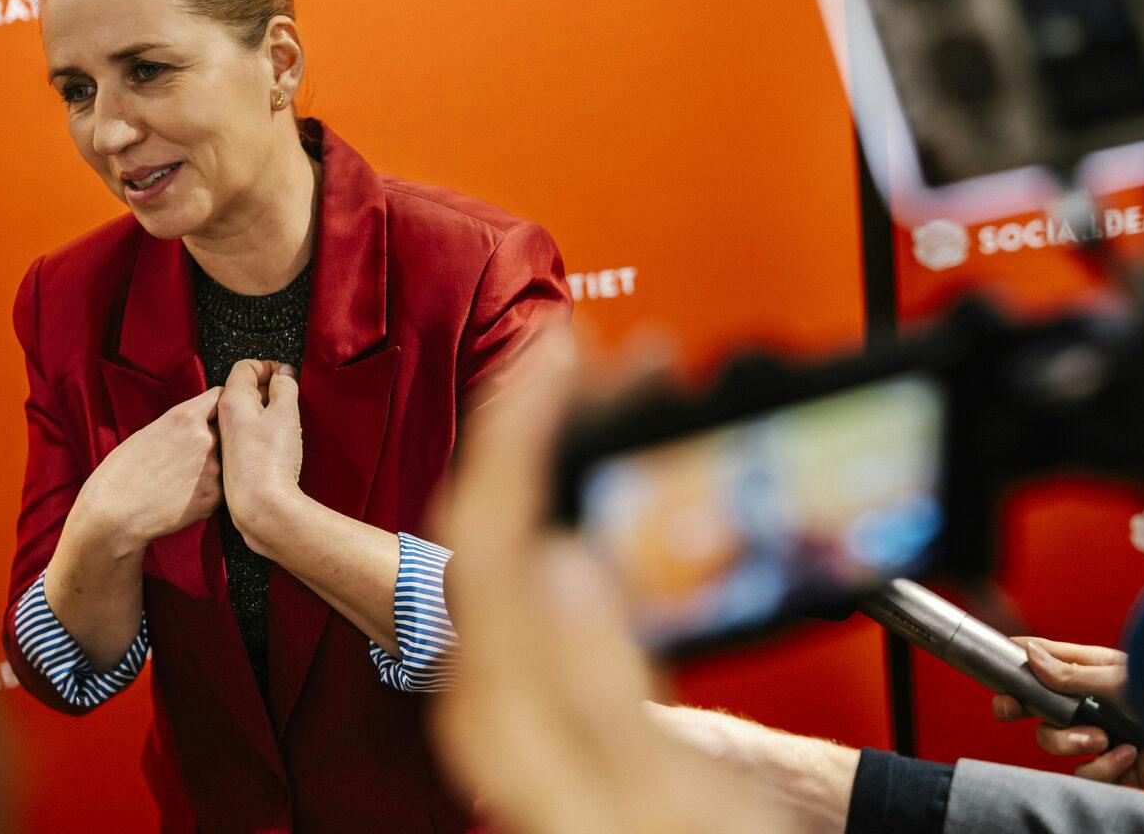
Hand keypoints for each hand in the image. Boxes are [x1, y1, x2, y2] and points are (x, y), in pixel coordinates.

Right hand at [77, 387, 222, 549]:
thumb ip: (183, 423)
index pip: (221, 397)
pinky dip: (208, 488)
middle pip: (227, 430)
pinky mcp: (215, 497)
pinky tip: (183, 494)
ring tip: (182, 478)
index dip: (219, 405)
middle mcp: (206, 439)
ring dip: (212, 465)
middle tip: (191, 454)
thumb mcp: (150, 431)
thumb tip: (203, 422)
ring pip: (226, 460)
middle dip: (217, 437)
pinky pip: (221, 485)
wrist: (114, 514)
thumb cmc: (122, 472)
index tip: (217, 412)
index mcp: (186, 417)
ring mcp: (214, 469)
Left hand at [218, 360, 305, 550]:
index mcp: (232, 400)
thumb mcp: (285, 412)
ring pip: (247, 413)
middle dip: (270, 388)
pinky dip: (263, 431)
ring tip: (288, 422)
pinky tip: (279, 444)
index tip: (287, 375)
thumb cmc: (270, 460)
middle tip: (291, 397)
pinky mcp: (233, 459)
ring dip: (268, 411)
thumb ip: (285, 386)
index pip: (245, 367)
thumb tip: (283, 374)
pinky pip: (247, 434)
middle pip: (245, 389)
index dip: (268, 366)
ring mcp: (226, 440)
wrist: (259, 505)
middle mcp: (223, 418)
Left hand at [429, 328, 797, 833]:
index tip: (556, 359)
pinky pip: (529, 569)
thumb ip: (601, 684)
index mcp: (506, 712)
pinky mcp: (548, 688)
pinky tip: (589, 482)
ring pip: (504, 539)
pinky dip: (556, 503)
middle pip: (481, 524)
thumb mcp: (662, 796)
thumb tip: (560, 563)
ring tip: (589, 392)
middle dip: (519, 423)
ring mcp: (516, 689)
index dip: (514, 431)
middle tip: (573, 353)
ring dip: (539, 455)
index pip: (485, 535)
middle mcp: (493, 694)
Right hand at [990, 637, 1143, 789]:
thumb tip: (1029, 653)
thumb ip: (1069, 673)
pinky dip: (1103, 767)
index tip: (998, 663)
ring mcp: (1099, 734)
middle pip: (1037, 705)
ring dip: (1071, 741)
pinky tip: (1127, 755)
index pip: (1046, 660)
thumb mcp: (1115, 680)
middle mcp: (1091, 702)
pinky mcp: (1111, 767)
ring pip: (1053, 740)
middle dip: (1021, 708)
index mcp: (1092, 671)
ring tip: (1100, 739)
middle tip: (1009, 708)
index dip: (1019, 661)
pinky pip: (1084, 772)